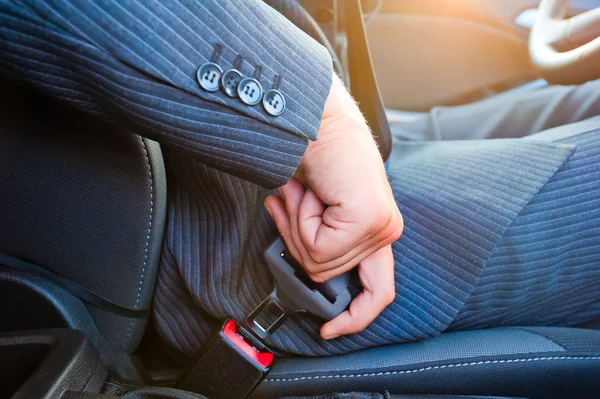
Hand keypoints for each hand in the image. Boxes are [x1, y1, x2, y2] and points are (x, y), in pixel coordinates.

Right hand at [264, 74, 402, 338]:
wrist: (313, 116)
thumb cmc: (315, 156)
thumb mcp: (318, 210)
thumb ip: (320, 243)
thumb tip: (303, 269)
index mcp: (377, 229)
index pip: (380, 291)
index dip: (356, 317)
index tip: (330, 331)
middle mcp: (386, 230)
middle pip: (326, 275)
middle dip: (297, 241)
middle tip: (293, 203)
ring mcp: (379, 226)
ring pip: (316, 262)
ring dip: (296, 224)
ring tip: (304, 192)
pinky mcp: (365, 219)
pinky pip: (316, 246)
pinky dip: (299, 219)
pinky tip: (309, 191)